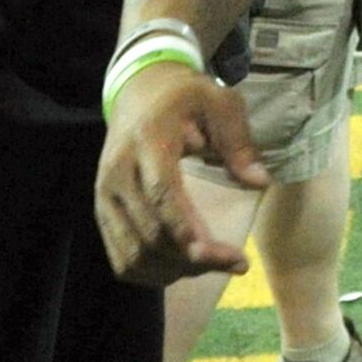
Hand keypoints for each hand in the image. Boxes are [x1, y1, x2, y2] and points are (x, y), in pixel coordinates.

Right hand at [94, 65, 270, 287]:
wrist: (138, 89)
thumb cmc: (185, 97)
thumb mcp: (220, 103)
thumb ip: (239, 142)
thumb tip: (259, 182)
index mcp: (148, 140)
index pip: (162, 195)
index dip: (187, 231)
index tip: (222, 255)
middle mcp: (117, 172)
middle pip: (150, 233)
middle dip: (194, 259)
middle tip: (236, 263)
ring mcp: (104, 195)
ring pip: (133, 254)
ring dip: (173, 270)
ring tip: (210, 264)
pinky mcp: (102, 210)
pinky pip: (120, 258)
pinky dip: (150, 273)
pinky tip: (180, 268)